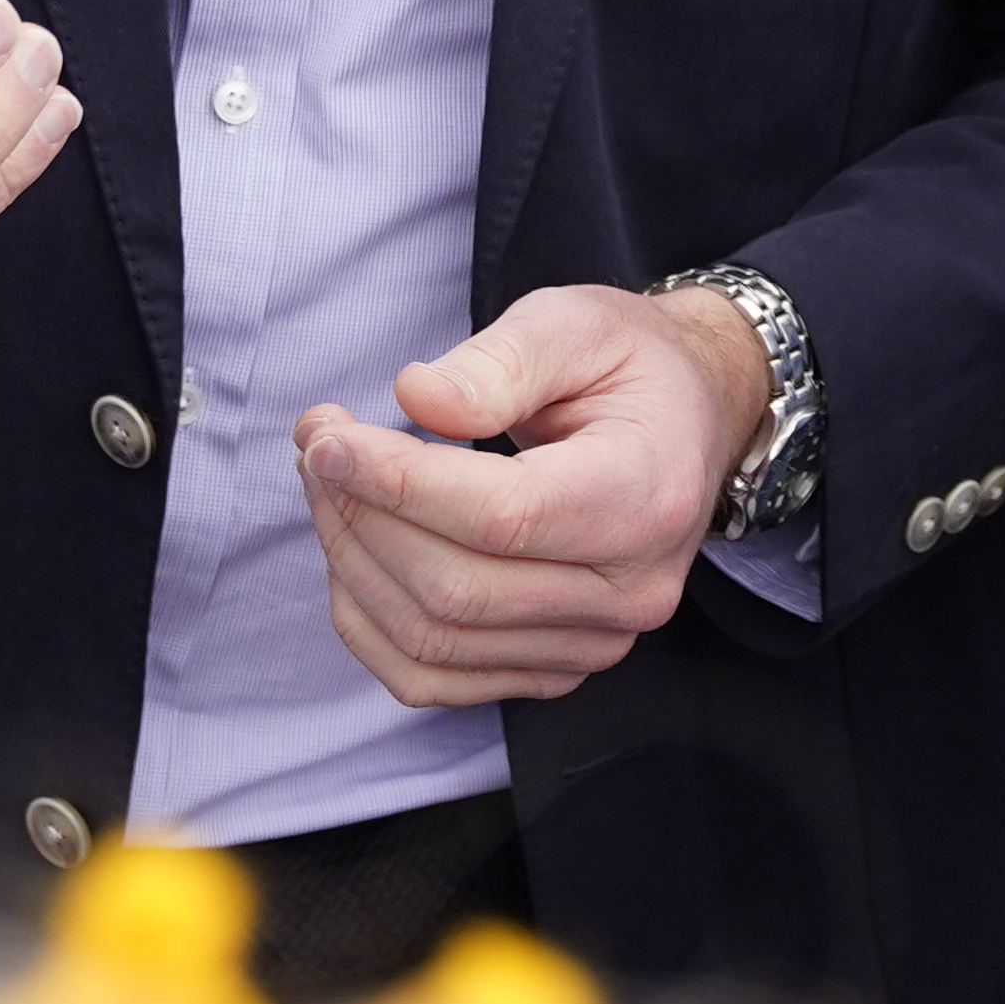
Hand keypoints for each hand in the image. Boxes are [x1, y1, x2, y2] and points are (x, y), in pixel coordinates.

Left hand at [294, 280, 771, 704]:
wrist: (687, 424)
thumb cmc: (628, 366)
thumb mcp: (575, 324)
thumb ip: (497, 362)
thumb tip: (416, 398)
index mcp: (647, 494)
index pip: (502, 516)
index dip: (397, 483)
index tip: (327, 437)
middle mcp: (631, 590)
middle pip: (456, 587)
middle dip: (360, 516)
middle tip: (318, 447)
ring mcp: (596, 643)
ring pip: (434, 639)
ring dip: (353, 564)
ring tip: (330, 488)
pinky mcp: (556, 669)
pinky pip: (435, 680)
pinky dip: (370, 626)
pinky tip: (353, 556)